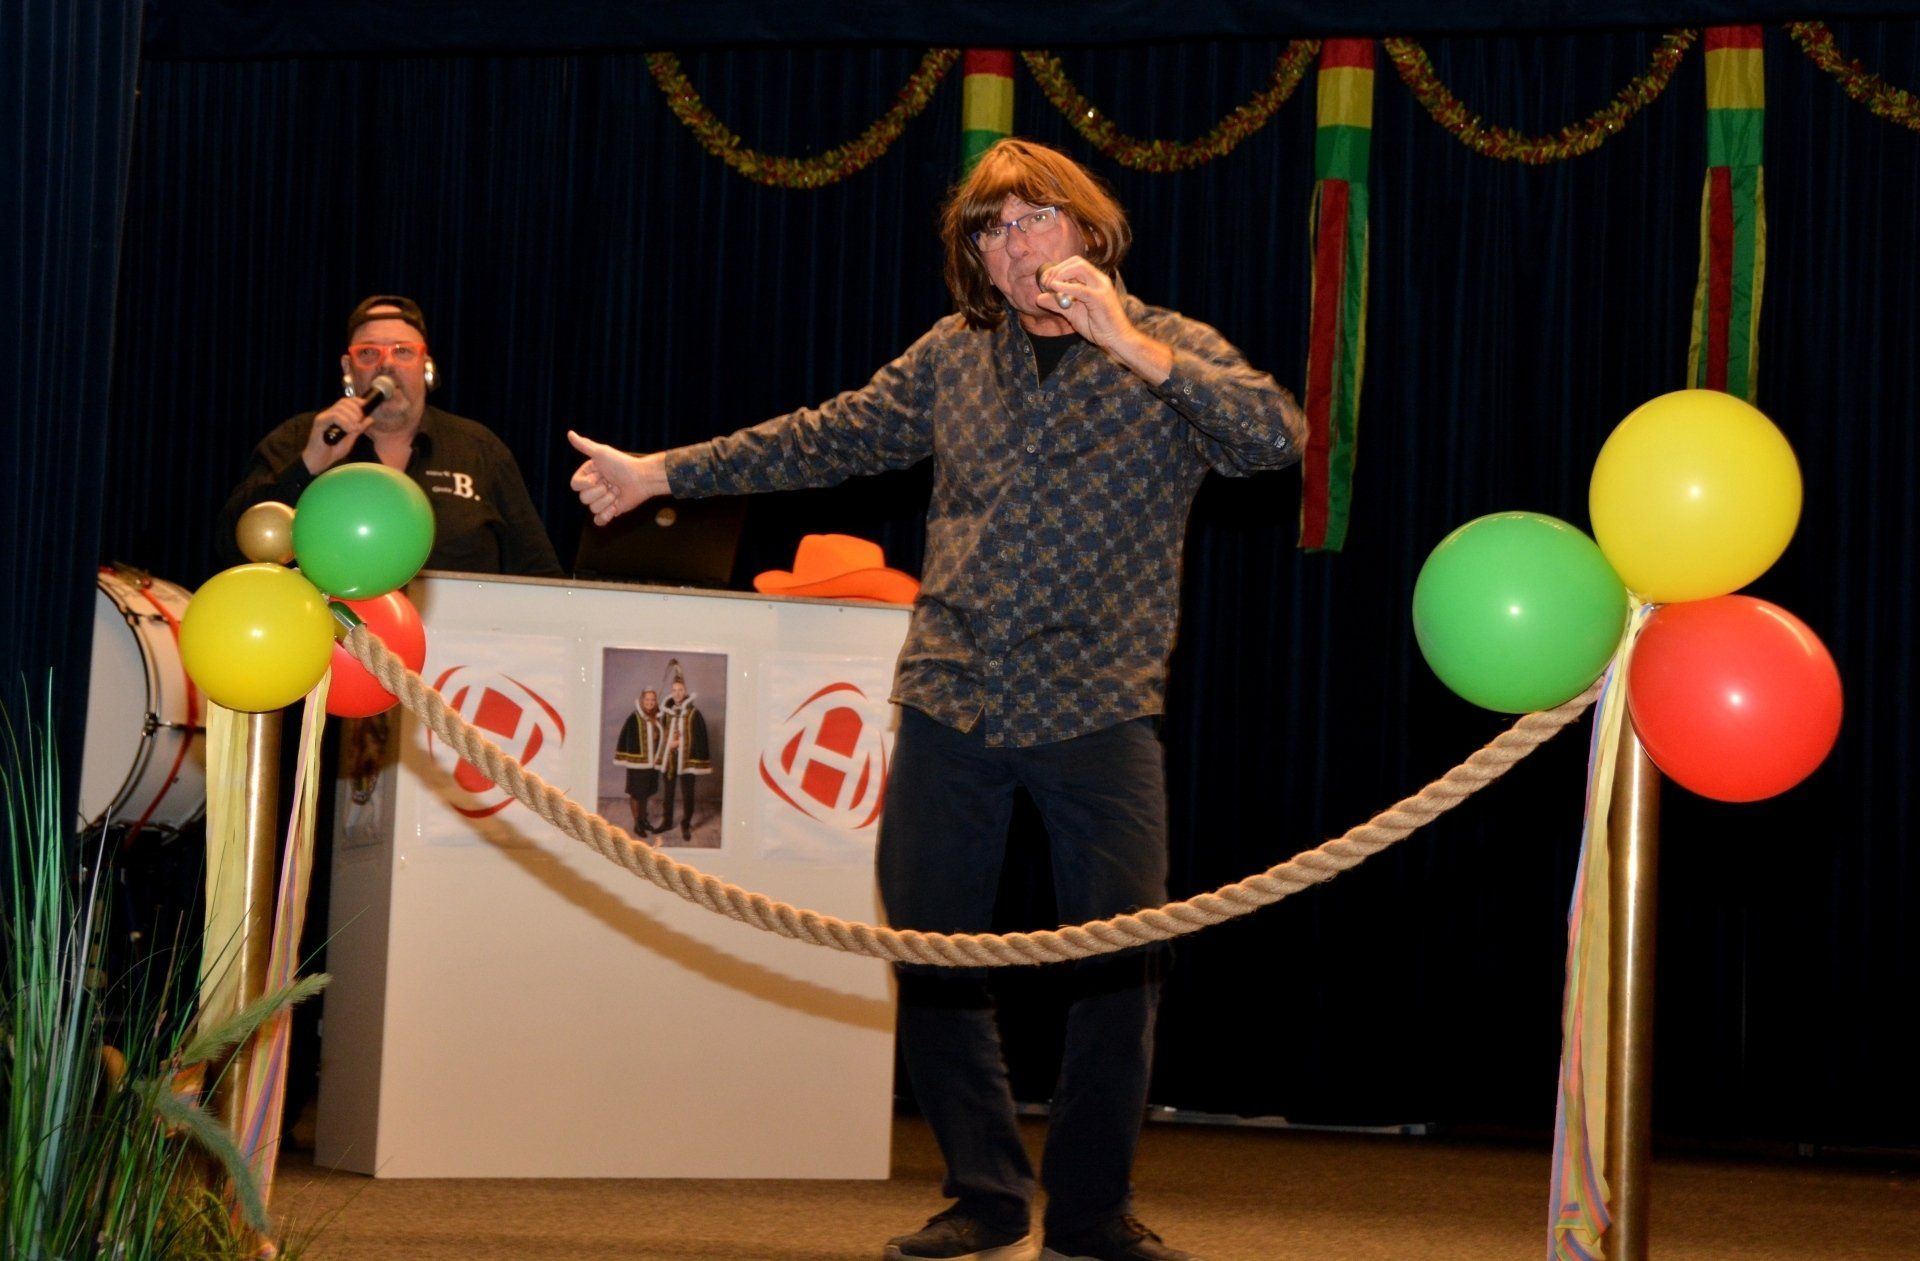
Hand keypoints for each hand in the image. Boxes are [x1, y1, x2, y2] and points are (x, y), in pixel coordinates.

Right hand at [302, 396, 369, 473]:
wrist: (320, 461)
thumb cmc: (333, 450)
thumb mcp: (351, 439)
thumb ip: (359, 428)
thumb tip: (370, 418)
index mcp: (336, 416)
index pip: (346, 401)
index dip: (357, 402)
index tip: (366, 407)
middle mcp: (329, 414)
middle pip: (344, 402)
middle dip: (356, 410)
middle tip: (359, 423)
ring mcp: (324, 417)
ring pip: (340, 408)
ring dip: (351, 417)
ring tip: (354, 429)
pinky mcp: (319, 422)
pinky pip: (334, 416)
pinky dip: (345, 422)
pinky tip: (349, 430)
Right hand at [568, 430, 668, 525]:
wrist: (642, 478)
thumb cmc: (622, 464)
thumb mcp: (602, 453)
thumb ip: (584, 445)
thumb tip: (569, 433)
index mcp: (587, 475)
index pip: (575, 486)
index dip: (587, 483)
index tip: (600, 475)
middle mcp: (592, 488)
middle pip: (583, 498)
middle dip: (600, 492)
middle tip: (612, 484)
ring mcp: (601, 500)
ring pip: (592, 508)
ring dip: (608, 500)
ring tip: (618, 491)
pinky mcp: (610, 511)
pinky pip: (598, 520)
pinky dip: (606, 516)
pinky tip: (615, 508)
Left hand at [1037, 257, 1172, 383]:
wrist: (1117, 339)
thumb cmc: (1099, 327)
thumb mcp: (1072, 313)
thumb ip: (1057, 304)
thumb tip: (1039, 298)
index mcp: (1094, 281)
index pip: (1074, 264)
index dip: (1057, 269)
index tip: (1044, 281)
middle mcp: (1099, 280)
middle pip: (1076, 262)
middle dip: (1057, 269)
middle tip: (1045, 282)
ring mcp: (1101, 287)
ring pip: (1079, 268)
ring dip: (1060, 274)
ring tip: (1050, 285)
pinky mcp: (1100, 299)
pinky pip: (1080, 289)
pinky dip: (1066, 287)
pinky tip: (1055, 288)